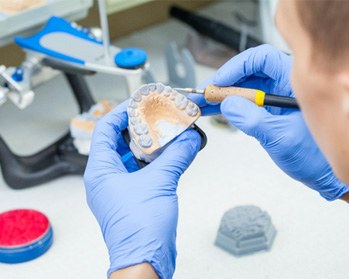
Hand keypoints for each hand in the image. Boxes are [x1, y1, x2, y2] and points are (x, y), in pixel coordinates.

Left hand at [84, 101, 200, 277]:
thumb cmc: (139, 230)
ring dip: (148, 144)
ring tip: (164, 132)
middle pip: (118, 141)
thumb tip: (189, 139)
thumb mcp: (160, 182)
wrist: (146, 259)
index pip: (105, 130)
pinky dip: (154, 160)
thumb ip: (177, 156)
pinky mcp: (132, 196)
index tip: (137, 103)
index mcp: (101, 171)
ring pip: (131, 156)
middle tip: (155, 116)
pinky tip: (169, 154)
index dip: (120, 113)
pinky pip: (141, 170)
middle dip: (138, 127)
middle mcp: (106, 178)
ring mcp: (119, 188)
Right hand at [196, 45, 348, 199]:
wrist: (321, 173)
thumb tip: (228, 105)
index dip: (237, 67)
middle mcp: (283, 86)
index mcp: (294, 83)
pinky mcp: (266, 111)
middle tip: (204, 94)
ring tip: (202, 103)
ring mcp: (273, 99)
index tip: (220, 82)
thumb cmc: (315, 155)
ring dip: (221, 96)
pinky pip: (243, 103)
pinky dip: (227, 107)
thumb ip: (253, 120)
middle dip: (223, 83)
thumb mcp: (282, 137)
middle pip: (247, 73)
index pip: (262, 60)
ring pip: (242, 88)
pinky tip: (212, 110)